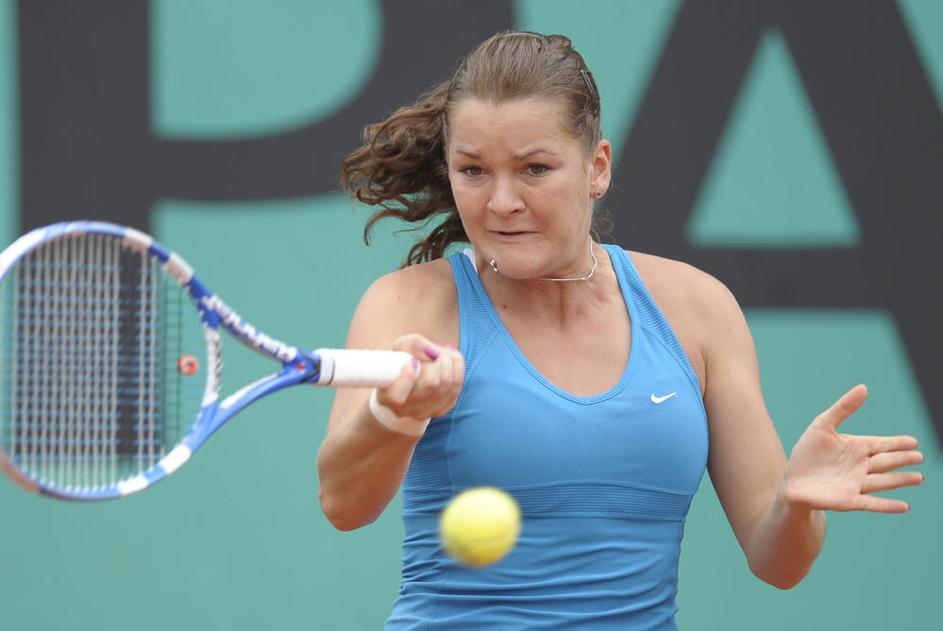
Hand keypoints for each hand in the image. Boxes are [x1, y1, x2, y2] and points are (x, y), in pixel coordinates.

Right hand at [375, 334, 463, 419]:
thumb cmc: (401, 361)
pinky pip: (455, 391)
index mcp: (387, 396)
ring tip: (445, 352)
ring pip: (447, 386)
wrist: (409, 379)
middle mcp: (405, 409)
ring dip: (451, 363)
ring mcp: (423, 412)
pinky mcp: (439, 411)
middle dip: (439, 360)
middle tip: (436, 350)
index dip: (407, 376)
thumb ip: (414, 345)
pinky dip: (457, 372)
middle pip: (431, 384)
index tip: (412, 361)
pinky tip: (451, 362)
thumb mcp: (401, 347)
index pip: (397, 395)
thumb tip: (431, 352)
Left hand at [781, 384, 924, 512]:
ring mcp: (856, 484)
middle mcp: (861, 466)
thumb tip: (863, 387)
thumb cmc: (808, 453)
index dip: (897, 443)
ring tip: (918, 477)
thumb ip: (843, 408)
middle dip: (902, 459)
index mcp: (857, 448)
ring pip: (883, 481)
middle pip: (885, 462)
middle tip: (919, 457)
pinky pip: (871, 503)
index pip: (881, 444)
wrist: (792, 481)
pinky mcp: (848, 500)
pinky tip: (904, 506)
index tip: (912, 442)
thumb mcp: (822, 425)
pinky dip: (887, 505)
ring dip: (900, 480)